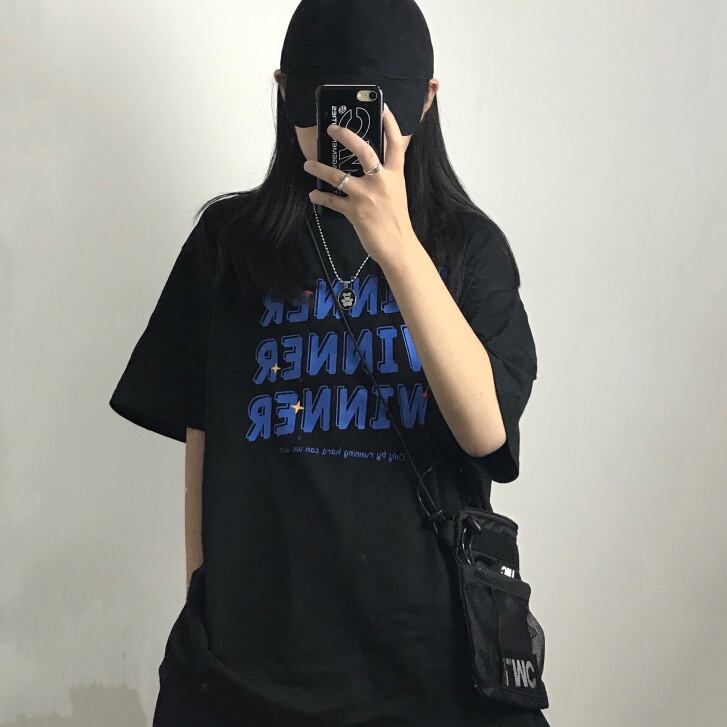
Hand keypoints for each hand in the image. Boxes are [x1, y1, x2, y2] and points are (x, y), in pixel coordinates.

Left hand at [303, 103, 415, 266]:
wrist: (399, 247)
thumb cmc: (397, 221)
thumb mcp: (397, 192)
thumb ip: (386, 177)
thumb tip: (371, 166)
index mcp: (395, 174)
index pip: (395, 142)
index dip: (390, 122)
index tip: (382, 106)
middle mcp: (382, 181)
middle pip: (363, 149)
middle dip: (345, 135)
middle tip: (331, 128)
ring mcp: (367, 196)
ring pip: (338, 175)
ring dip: (319, 169)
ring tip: (308, 165)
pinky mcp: (355, 212)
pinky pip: (332, 200)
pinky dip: (320, 197)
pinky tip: (314, 195)